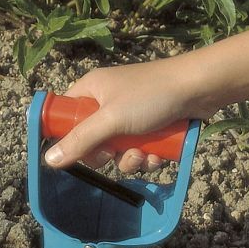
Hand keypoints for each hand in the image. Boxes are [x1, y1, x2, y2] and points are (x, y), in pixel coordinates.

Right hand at [43, 59, 213, 172]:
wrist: (200, 87)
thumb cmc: (151, 96)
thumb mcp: (112, 119)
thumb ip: (81, 140)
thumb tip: (48, 159)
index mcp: (93, 89)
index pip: (67, 114)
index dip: (68, 136)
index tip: (77, 152)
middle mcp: (109, 100)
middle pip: (93, 139)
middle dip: (106, 154)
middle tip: (114, 153)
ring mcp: (132, 114)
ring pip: (119, 149)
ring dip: (130, 160)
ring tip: (144, 155)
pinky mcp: (152, 125)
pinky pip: (140, 149)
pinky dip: (148, 156)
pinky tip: (159, 155)